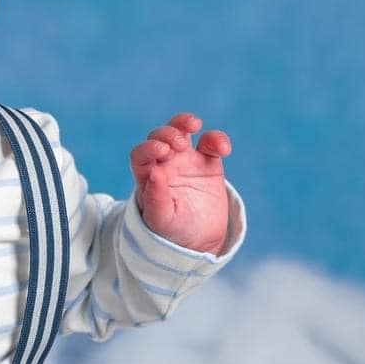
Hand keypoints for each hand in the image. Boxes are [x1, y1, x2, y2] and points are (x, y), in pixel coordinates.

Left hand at [129, 113, 231, 253]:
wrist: (199, 240)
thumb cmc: (172, 231)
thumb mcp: (162, 220)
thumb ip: (156, 199)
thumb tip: (155, 173)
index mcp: (147, 176)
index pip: (141, 155)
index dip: (148, 148)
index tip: (161, 151)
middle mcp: (163, 164)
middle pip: (159, 137)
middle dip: (167, 134)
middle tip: (178, 145)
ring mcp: (185, 160)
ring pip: (181, 131)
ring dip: (183, 123)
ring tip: (194, 125)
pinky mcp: (208, 162)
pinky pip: (211, 143)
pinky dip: (216, 140)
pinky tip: (223, 149)